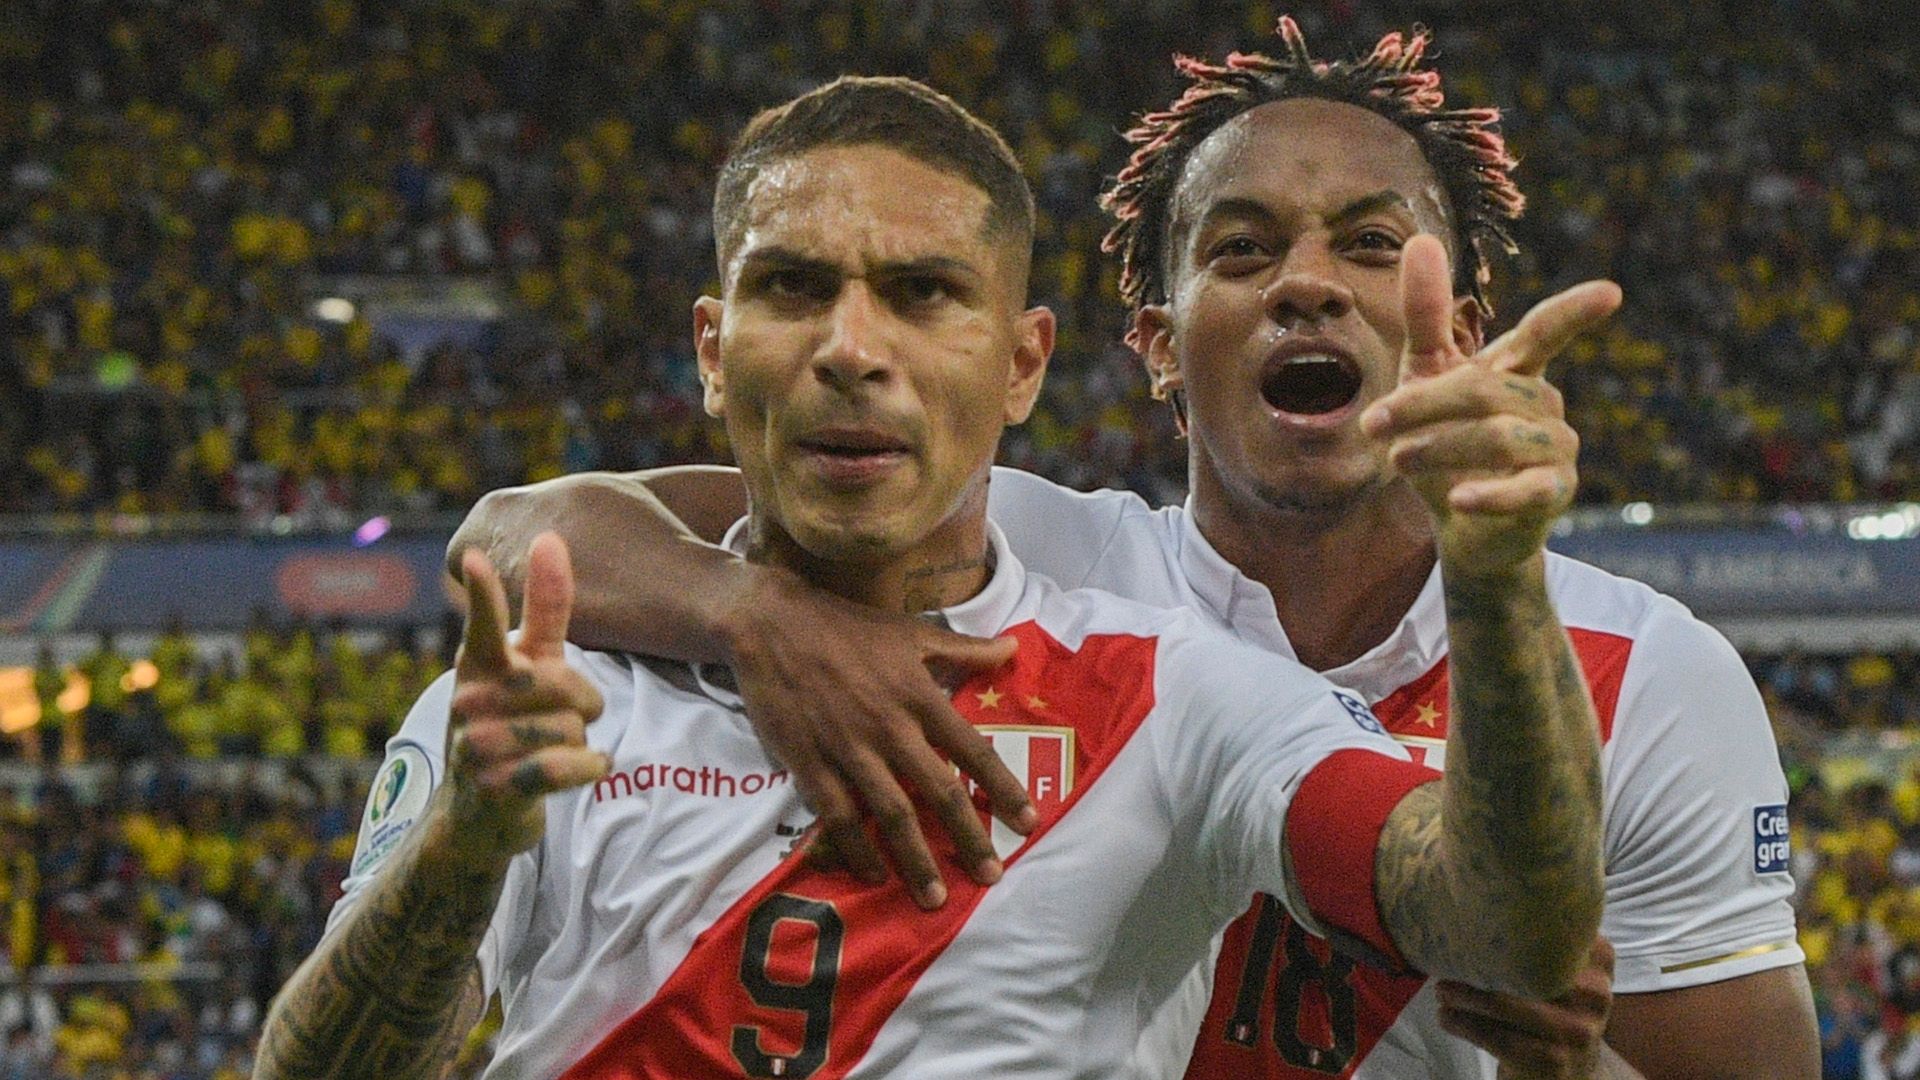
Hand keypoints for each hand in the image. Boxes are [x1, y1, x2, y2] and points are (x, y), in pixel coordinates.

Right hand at [442, 533, 608, 864]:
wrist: (478, 812)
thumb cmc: (513, 719)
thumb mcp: (530, 662)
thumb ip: (545, 607)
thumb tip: (549, 537)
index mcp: (478, 663)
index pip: (484, 625)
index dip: (484, 594)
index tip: (473, 558)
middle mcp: (469, 700)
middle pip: (563, 683)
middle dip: (583, 701)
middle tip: (568, 715)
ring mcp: (476, 746)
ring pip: (570, 728)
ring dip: (581, 741)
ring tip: (555, 749)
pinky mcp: (494, 788)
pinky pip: (565, 766)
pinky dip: (588, 768)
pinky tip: (581, 769)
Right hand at [722, 569, 1034, 909]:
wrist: (772, 626)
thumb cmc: (847, 628)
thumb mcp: (911, 632)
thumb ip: (965, 648)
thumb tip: (1014, 647)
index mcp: (920, 696)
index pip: (973, 751)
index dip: (1002, 789)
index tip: (1028, 823)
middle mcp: (891, 729)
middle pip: (939, 793)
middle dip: (968, 839)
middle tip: (991, 876)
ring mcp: (849, 750)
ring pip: (891, 814)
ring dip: (915, 859)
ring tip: (934, 897)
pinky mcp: (810, 764)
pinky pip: (839, 817)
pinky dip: (857, 850)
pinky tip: (874, 875)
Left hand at [1362, 235, 1620, 577]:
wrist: (1459, 522)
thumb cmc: (1445, 439)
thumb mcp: (1426, 373)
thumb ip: (1426, 314)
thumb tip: (1421, 238)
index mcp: (1517, 369)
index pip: (1545, 333)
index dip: (1573, 313)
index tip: (1610, 294)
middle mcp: (1545, 403)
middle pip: (1487, 390)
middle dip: (1425, 404)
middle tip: (1374, 424)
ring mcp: (1556, 449)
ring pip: (1502, 436)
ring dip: (1440, 446)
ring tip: (1397, 460)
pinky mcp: (1551, 494)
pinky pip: (1529, 489)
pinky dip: (1491, 495)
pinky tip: (1459, 499)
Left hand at [1438, 937, 1619, 1078]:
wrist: (1574, 1072)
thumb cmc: (1554, 1011)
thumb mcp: (1561, 974)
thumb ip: (1539, 942)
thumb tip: (1470, 908)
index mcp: (1597, 959)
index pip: (1548, 930)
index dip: (1503, 923)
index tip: (1469, 922)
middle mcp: (1594, 994)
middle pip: (1520, 967)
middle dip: (1475, 964)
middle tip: (1444, 961)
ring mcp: (1575, 1031)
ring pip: (1502, 1003)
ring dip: (1461, 995)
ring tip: (1441, 990)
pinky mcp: (1552, 1061)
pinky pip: (1495, 1036)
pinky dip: (1463, 1023)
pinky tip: (1447, 1016)